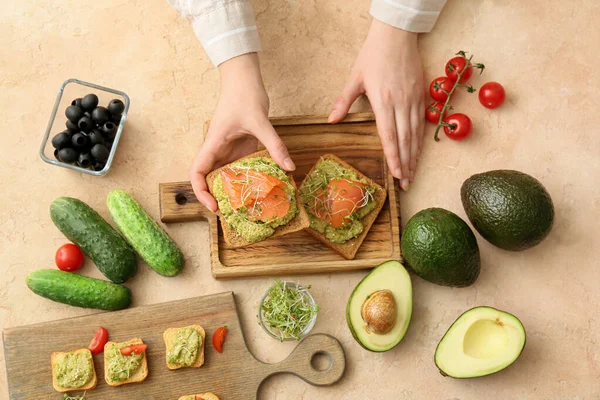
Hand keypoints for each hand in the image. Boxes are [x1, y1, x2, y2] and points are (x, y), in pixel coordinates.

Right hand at [189, 53, 294, 211]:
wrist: (244, 78)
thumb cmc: (244, 95)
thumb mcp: (261, 122)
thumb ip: (274, 145)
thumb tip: (289, 167)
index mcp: (213, 144)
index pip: (196, 172)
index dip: (200, 192)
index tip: (214, 205)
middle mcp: (217, 150)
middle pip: (209, 179)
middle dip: (217, 197)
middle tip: (234, 213)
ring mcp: (228, 149)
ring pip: (224, 175)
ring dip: (232, 190)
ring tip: (247, 207)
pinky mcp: (239, 147)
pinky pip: (240, 167)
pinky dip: (246, 180)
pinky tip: (260, 189)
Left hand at [328, 19, 424, 190]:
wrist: (396, 35)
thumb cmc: (373, 55)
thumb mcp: (355, 78)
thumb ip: (344, 101)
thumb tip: (332, 120)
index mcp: (383, 101)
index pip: (390, 135)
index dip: (394, 156)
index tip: (396, 174)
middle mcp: (401, 103)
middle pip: (405, 140)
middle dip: (406, 164)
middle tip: (406, 184)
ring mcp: (413, 99)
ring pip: (415, 134)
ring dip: (415, 156)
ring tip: (413, 174)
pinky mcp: (421, 94)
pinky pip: (422, 122)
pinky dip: (421, 140)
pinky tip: (419, 152)